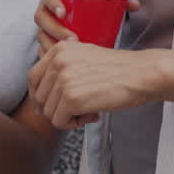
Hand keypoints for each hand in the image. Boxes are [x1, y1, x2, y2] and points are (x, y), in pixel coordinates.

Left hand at [28, 40, 153, 129]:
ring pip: (48, 112)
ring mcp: (63, 79)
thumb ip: (61, 72)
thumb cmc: (118, 69)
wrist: (141, 74)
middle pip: (38, 97)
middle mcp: (57, 61)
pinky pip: (59, 122)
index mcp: (59, 49)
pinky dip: (74, 124)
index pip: (32, 78)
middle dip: (56, 109)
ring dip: (67, 117)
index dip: (40, 96)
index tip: (53, 105)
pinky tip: (92, 115)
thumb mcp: (84, 58)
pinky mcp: (72, 98)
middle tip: (79, 109)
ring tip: (89, 110)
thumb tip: (38, 105)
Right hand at [34, 0, 140, 54]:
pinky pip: (41, 48)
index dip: (50, 0)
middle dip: (54, 29)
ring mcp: (45, 23)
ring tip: (69, 52)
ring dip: (52, 44)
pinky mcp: (46, 39)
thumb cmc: (90, 1)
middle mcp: (47, 6)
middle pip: (41, 15)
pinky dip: (48, 55)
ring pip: (41, 34)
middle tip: (72, 38)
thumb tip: (135, 5)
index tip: (63, 11)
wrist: (80, 11)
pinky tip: (56, 63)